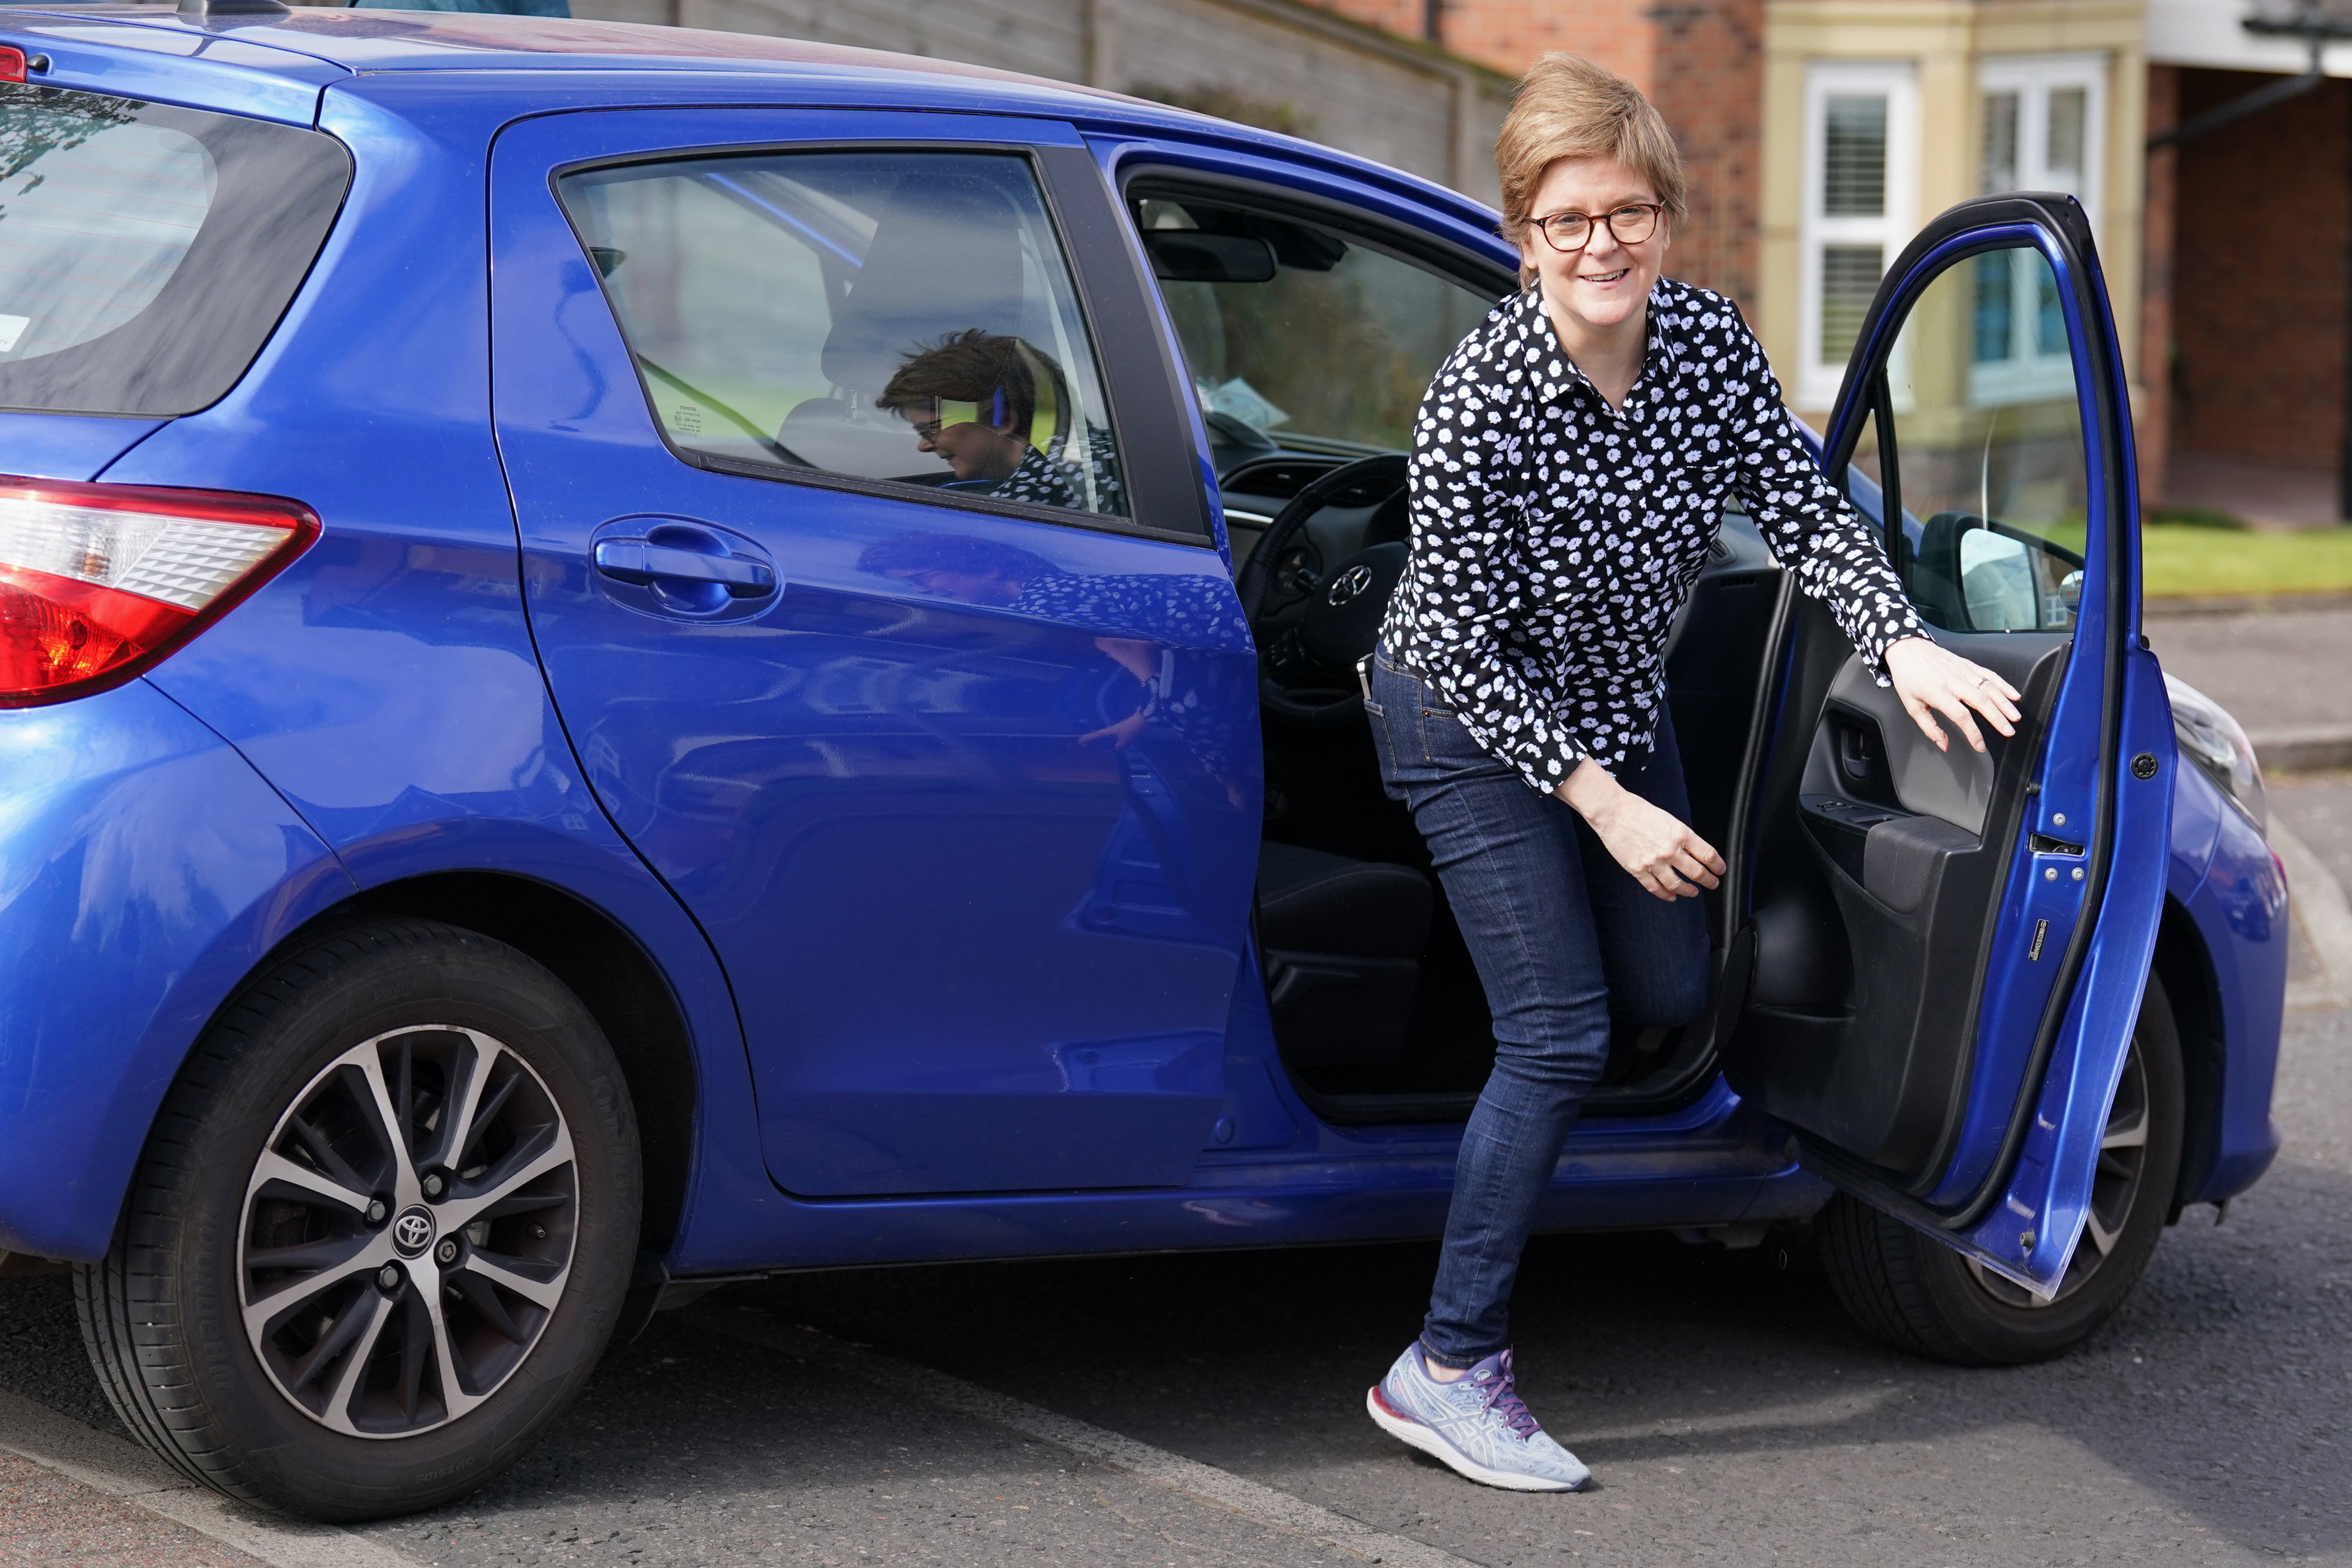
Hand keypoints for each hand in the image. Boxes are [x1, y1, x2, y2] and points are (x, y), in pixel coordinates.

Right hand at [1559, 760, 1724, 901]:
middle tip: (1713, 884)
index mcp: (1681, 834)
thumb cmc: (1639, 811)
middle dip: (1708, 881)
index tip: (1720, 870)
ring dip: (1688, 891)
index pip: (1708, 855)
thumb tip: (1694, 853)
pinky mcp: (1638, 870)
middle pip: (1697, 873)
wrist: (1612, 812)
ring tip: (1693, 892)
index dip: (1718, 866)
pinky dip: (1665, 895)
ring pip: (1677, 885)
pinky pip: (1655, 888)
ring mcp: (1654, 862)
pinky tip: (1671, 896)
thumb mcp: (1670, 820)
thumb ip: (1682, 837)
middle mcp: (1670, 850)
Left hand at [1883, 636, 2021, 754]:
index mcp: (1937, 692)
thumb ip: (1929, 727)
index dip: (1972, 733)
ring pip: (1989, 688)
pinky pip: (1989, 675)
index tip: (1980, 746)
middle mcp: (1953, 681)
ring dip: (2005, 703)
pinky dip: (2004, 685)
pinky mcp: (1969, 665)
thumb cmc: (1908, 677)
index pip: (1960, 716)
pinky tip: (2014, 695)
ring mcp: (1963, 671)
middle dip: (1997, 718)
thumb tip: (1944, 745)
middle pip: (1981, 701)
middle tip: (2008, 732)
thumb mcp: (1911, 705)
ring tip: (2015, 717)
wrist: (1908, 648)